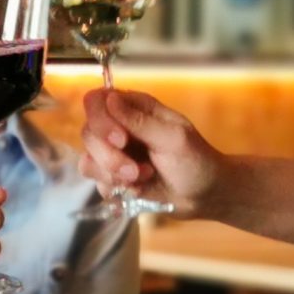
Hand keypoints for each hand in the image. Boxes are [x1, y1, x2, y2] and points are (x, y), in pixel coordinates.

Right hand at [81, 89, 221, 215]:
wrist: (205, 195)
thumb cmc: (196, 161)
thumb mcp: (174, 138)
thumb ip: (140, 121)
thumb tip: (110, 98)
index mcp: (135, 107)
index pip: (97, 100)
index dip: (101, 120)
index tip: (121, 140)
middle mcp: (119, 126)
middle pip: (88, 133)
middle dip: (109, 157)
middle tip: (136, 171)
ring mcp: (114, 153)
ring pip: (88, 160)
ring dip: (113, 175)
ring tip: (143, 179)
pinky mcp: (113, 176)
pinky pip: (96, 181)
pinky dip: (114, 188)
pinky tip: (136, 190)